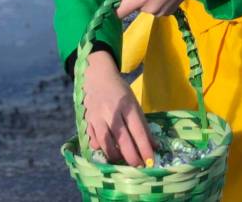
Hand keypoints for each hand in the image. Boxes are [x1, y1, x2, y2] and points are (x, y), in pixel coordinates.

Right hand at [82, 51, 155, 165]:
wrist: (97, 75)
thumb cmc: (119, 91)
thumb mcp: (134, 103)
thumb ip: (143, 125)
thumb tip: (154, 145)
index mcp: (128, 105)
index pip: (138, 131)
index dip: (145, 148)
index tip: (151, 161)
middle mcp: (112, 111)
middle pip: (123, 139)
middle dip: (132, 157)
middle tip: (139, 166)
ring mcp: (98, 116)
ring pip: (106, 142)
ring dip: (116, 155)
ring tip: (123, 160)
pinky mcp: (88, 119)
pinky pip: (93, 139)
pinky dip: (101, 148)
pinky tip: (108, 152)